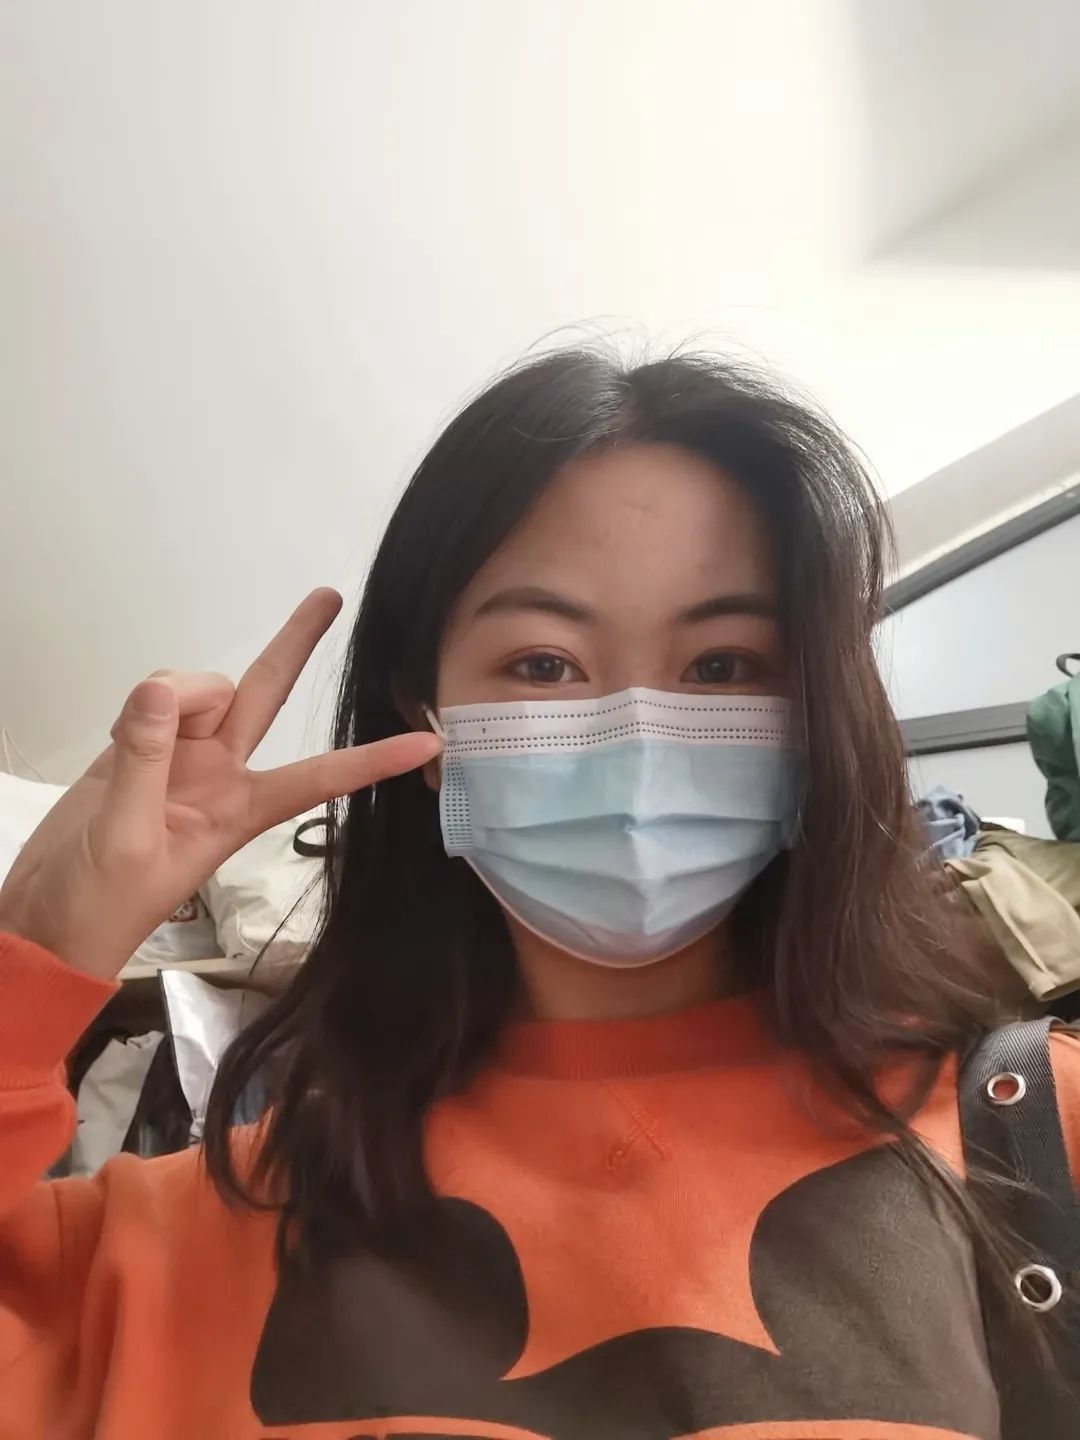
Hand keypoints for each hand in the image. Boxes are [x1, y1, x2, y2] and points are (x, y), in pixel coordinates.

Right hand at [0, 589, 440, 980]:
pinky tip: (117, 737)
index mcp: (240, 808)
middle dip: (294, 644)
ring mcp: (182, 756)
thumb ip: (142, 760)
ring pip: (198, 689)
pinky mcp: (139, 747)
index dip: (373, 759)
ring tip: (130, 740)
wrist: (49, 920)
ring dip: (175, 694)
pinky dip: (137, 707)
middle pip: (265, 696)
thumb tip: (159, 689)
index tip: (428, 743)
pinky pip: (154, 699)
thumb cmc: (101, 904)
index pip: (320, 775)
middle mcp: (222, 772)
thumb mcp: (125, 840)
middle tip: (329, 595)